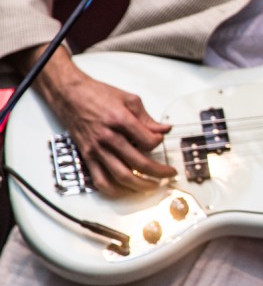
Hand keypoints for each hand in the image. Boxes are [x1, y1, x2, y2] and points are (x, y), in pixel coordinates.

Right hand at [35, 51, 174, 195]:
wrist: (70, 95)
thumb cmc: (97, 95)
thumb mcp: (128, 99)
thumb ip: (147, 118)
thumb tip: (164, 130)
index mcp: (120, 121)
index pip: (148, 141)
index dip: (159, 142)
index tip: (160, 140)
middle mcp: (107, 138)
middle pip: (138, 162)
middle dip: (158, 172)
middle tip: (169, 174)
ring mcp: (96, 150)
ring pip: (121, 176)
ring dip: (140, 185)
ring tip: (153, 186)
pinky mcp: (87, 157)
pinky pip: (100, 181)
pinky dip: (115, 191)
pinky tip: (126, 190)